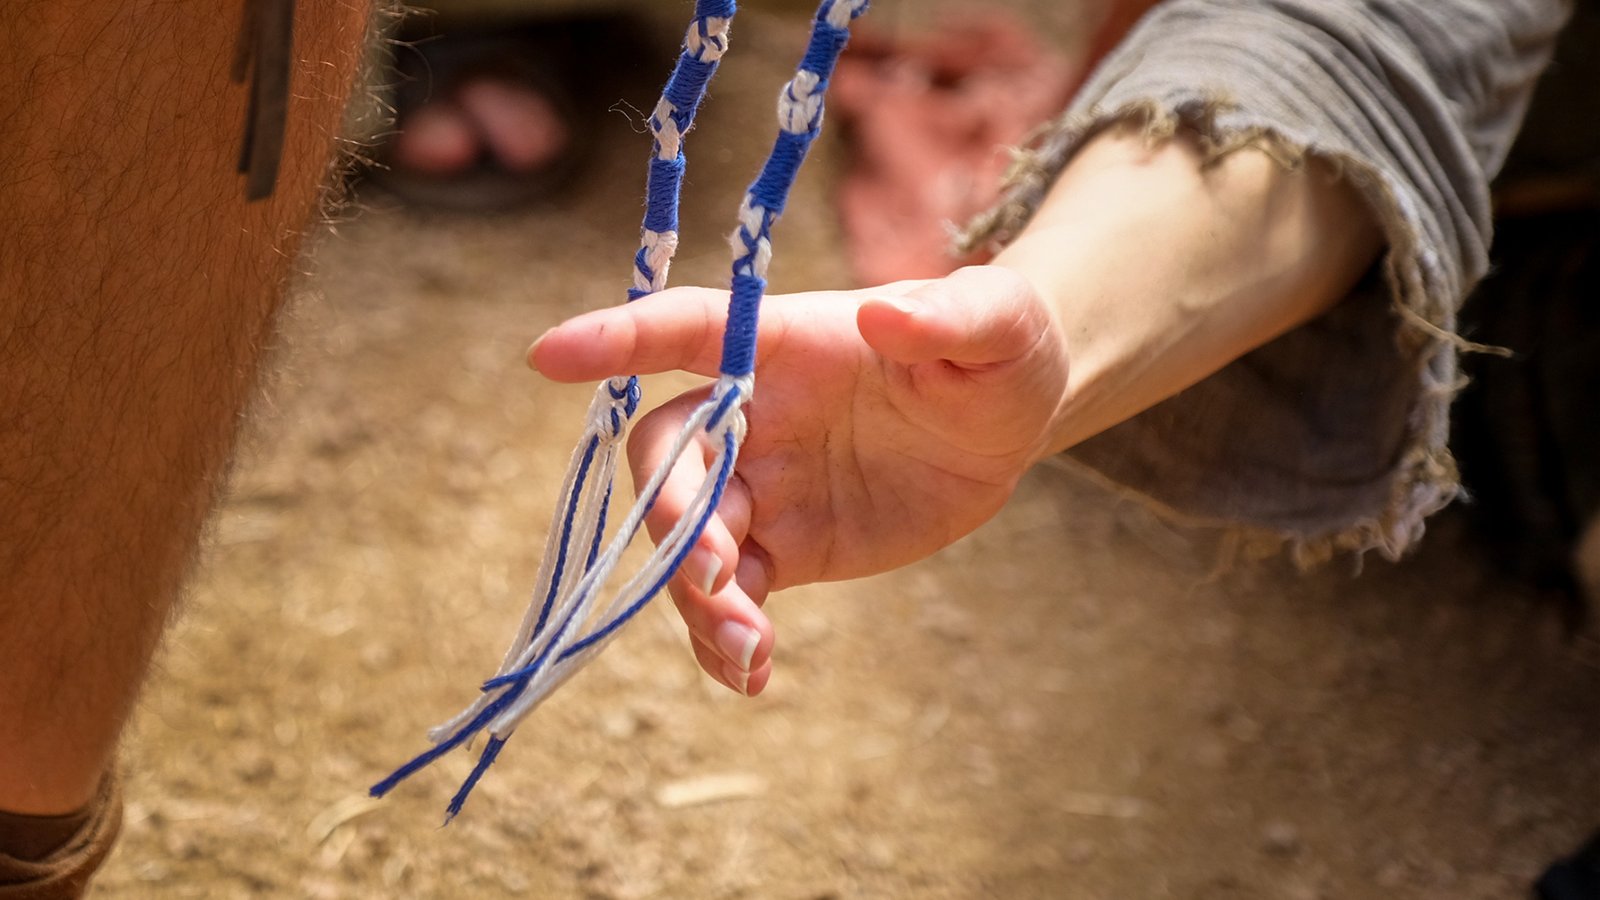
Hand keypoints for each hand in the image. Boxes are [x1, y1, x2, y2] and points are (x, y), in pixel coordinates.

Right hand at [529, 265, 1069, 694]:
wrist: (1003, 424)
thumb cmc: (996, 348)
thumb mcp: (996, 324)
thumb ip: (948, 317)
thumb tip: (886, 313)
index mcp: (782, 344)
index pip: (684, 331)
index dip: (615, 341)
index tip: (545, 357)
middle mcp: (752, 414)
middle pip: (670, 457)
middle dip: (672, 515)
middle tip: (718, 571)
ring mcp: (761, 485)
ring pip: (689, 542)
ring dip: (697, 596)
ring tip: (752, 648)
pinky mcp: (783, 548)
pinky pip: (732, 599)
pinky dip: (726, 641)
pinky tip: (753, 676)